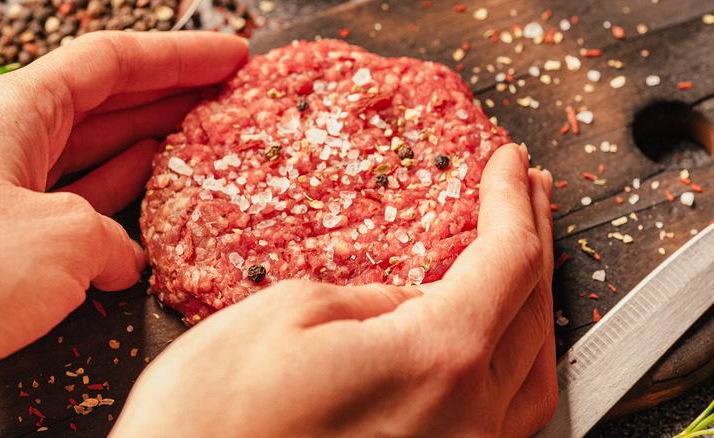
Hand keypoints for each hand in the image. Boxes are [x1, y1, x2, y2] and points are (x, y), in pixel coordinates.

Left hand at [0, 31, 247, 387]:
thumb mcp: (64, 239)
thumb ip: (115, 240)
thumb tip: (123, 260)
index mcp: (18, 110)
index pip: (113, 61)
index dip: (180, 56)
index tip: (229, 56)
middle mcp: (11, 141)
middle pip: (108, 99)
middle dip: (172, 93)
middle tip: (225, 94)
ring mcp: (9, 189)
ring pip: (97, 150)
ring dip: (153, 142)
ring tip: (203, 136)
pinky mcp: (7, 238)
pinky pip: (80, 201)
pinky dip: (122, 197)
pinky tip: (156, 192)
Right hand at [113, 143, 556, 436]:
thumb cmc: (209, 419)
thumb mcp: (288, 314)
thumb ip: (372, 302)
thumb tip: (410, 304)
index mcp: (435, 362)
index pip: (508, 260)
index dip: (511, 201)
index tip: (508, 163)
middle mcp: (467, 422)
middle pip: (533, 311)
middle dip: (532, 239)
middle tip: (523, 192)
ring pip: (531, 370)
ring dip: (532, 303)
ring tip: (520, 256)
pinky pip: (501, 414)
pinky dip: (506, 359)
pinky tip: (489, 336)